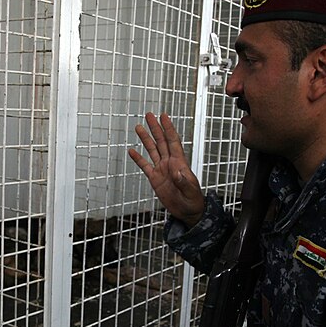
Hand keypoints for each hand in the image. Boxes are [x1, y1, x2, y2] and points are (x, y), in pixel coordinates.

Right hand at [129, 112, 204, 227]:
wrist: (187, 211)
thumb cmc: (193, 200)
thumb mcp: (191, 191)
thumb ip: (183, 181)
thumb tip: (177, 172)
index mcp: (180, 163)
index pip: (173, 141)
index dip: (168, 128)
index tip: (164, 116)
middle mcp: (170, 163)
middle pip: (161, 141)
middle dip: (155, 128)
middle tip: (149, 115)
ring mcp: (162, 170)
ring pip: (152, 150)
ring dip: (146, 138)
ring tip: (138, 127)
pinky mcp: (155, 179)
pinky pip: (145, 166)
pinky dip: (138, 158)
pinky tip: (132, 151)